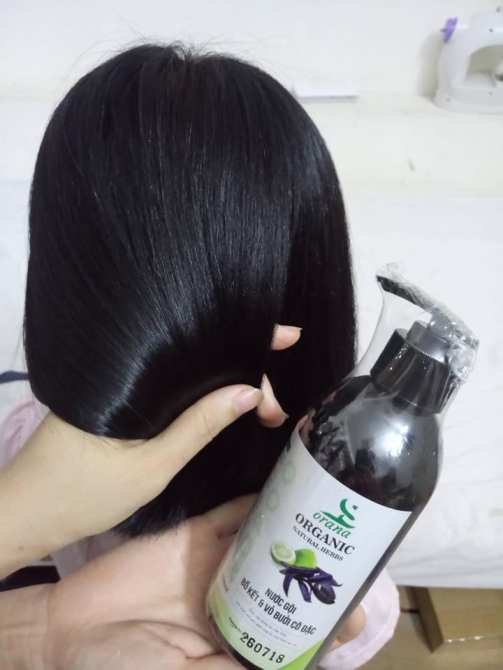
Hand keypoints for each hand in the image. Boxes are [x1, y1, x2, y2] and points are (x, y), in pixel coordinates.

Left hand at [0, 325, 298, 576]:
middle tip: (275, 411)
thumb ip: (200, 425)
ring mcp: (126, 381)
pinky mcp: (122, 397)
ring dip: (228, 384)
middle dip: (247, 374)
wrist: (28, 512)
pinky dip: (203, 392)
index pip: (203, 344)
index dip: (249, 338)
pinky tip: (226, 401)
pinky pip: (172, 384)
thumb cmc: (84, 492)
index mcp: (137, 374)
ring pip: (188, 369)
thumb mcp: (153, 465)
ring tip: (263, 407)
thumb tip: (250, 391)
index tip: (288, 336)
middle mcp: (131, 366)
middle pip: (201, 355)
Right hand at [44, 496, 364, 669]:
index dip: (328, 625)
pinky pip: (233, 514)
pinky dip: (259, 501)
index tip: (361, 612)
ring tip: (332, 515)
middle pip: (290, 583)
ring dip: (298, 530)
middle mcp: (239, 600)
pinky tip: (286, 486)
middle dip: (322, 572)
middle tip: (357, 554)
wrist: (69, 629)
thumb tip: (296, 668)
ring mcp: (219, 564)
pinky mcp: (197, 535)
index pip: (295, 633)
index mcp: (239, 643)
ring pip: (269, 542)